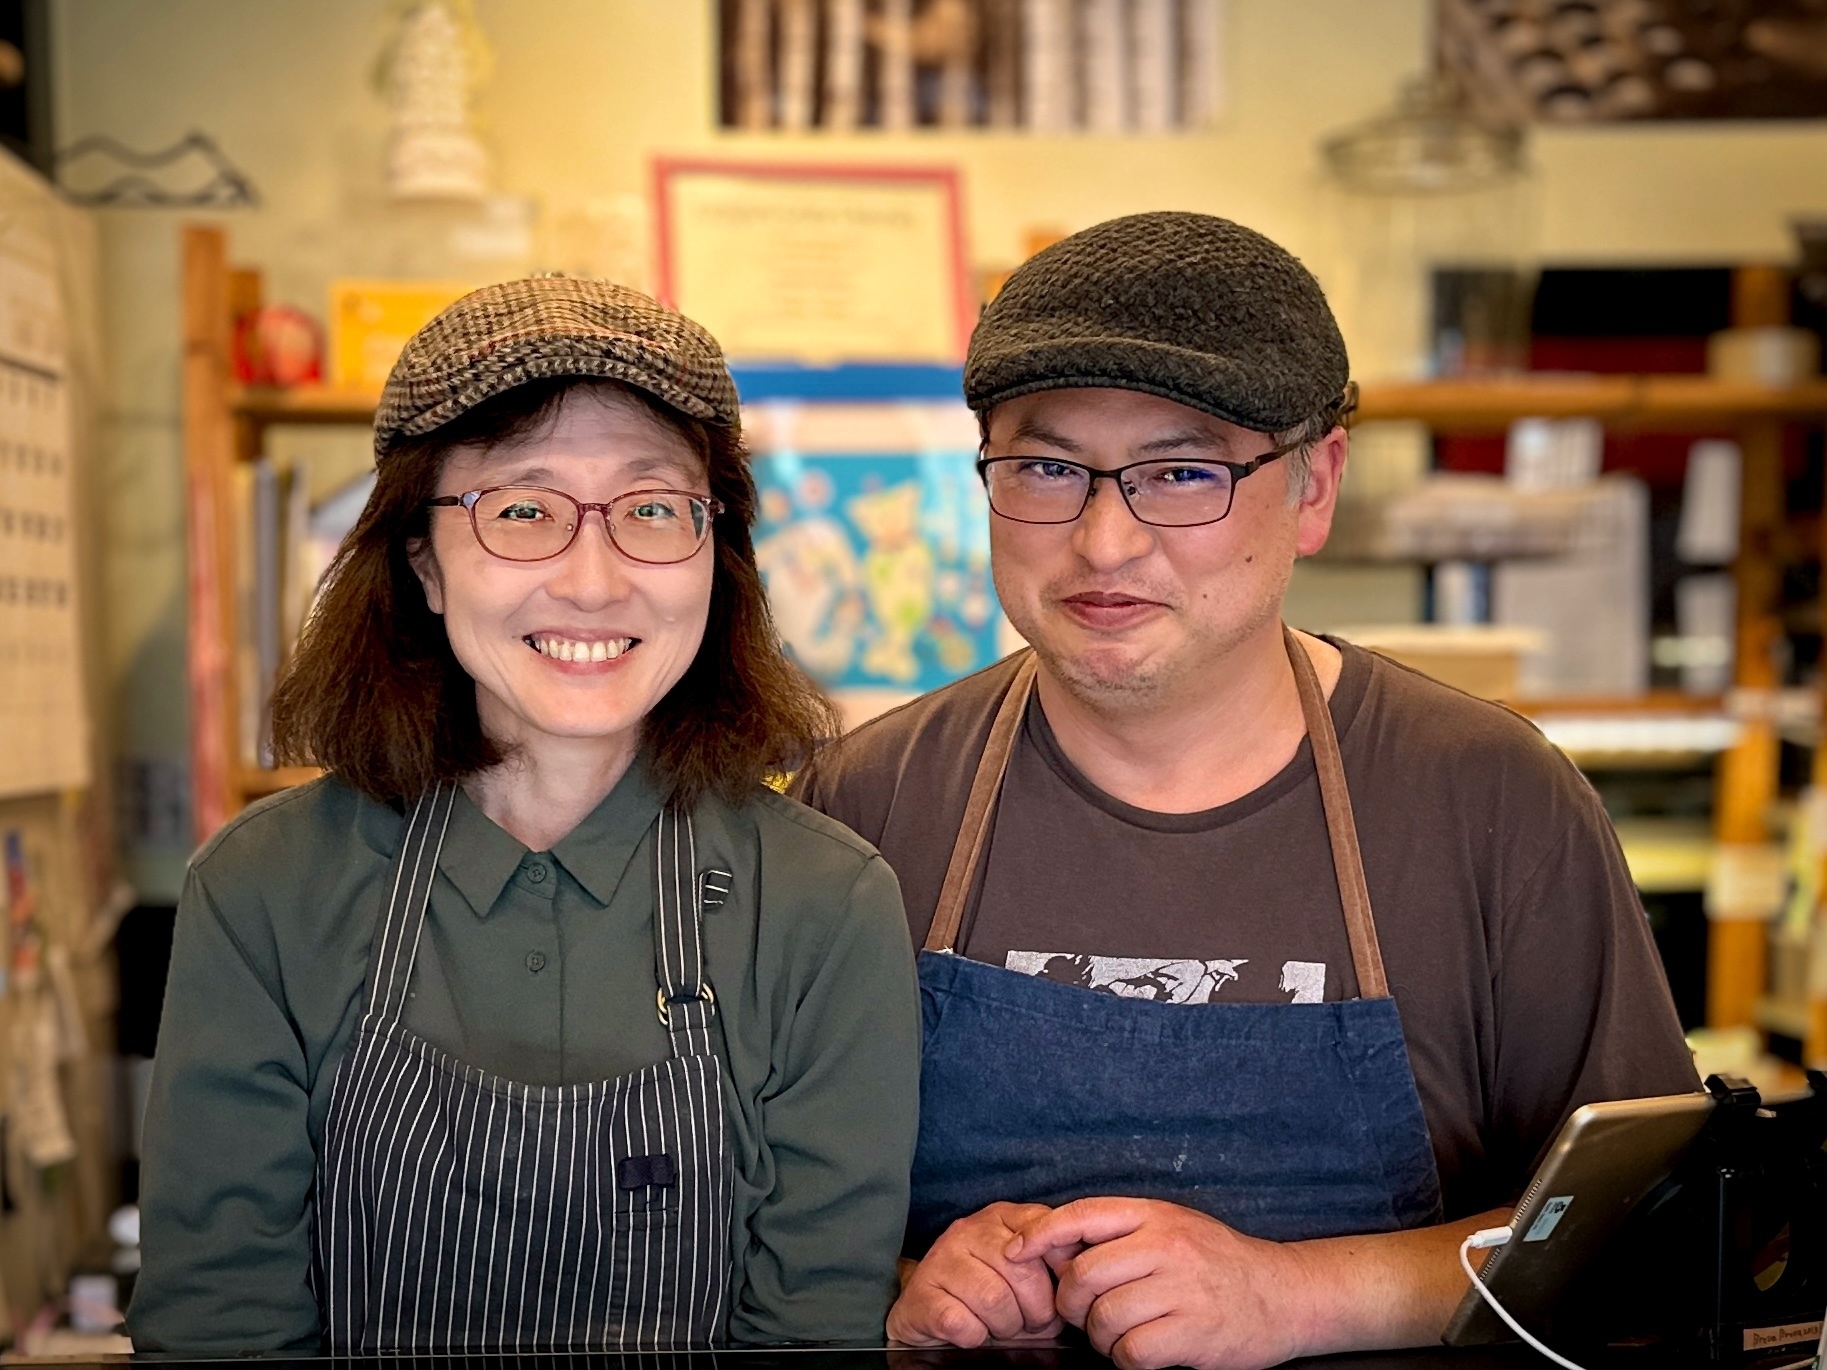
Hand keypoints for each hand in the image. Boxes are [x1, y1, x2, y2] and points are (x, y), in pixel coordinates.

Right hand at [887, 1202, 1065, 1346]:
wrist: (926, 1311)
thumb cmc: (985, 1295)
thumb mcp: (1021, 1272)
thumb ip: (1050, 1266)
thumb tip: (1075, 1282)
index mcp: (1001, 1218)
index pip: (1043, 1229)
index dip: (1060, 1269)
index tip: (1062, 1294)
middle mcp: (969, 1230)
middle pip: (1021, 1271)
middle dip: (1035, 1311)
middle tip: (1029, 1324)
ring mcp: (942, 1259)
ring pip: (993, 1298)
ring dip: (1005, 1325)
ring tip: (1000, 1327)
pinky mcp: (922, 1294)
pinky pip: (962, 1321)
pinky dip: (976, 1336)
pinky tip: (974, 1331)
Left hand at [1007, 1197, 1310, 1369]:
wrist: (1286, 1295)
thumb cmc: (1220, 1263)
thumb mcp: (1174, 1228)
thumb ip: (1123, 1233)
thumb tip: (1057, 1249)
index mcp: (1156, 1215)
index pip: (1083, 1215)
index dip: (1041, 1234)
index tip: (1016, 1252)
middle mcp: (1167, 1246)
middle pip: (1084, 1274)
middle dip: (1071, 1303)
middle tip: (1086, 1315)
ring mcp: (1182, 1289)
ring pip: (1104, 1318)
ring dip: (1101, 1338)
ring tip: (1120, 1335)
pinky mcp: (1194, 1332)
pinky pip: (1131, 1352)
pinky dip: (1126, 1359)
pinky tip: (1141, 1352)